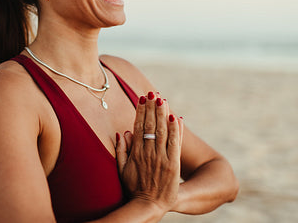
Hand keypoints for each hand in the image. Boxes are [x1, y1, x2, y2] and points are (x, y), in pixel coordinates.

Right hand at [116, 92, 183, 211]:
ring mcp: (162, 158)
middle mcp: (149, 152)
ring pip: (163, 131)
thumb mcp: (122, 169)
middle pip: (151, 125)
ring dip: (163, 113)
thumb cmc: (134, 188)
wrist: (149, 205)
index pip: (139, 126)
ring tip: (162, 99)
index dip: (141, 111)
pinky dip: (176, 130)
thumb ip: (121, 150)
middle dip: (152, 107)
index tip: (142, 98)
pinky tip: (176, 117)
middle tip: (152, 93)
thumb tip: (122, 132)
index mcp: (136, 152)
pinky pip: (175, 143)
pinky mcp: (173, 164)